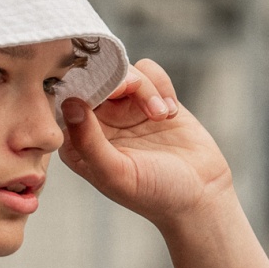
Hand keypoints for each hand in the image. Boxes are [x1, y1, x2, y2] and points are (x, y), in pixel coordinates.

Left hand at [56, 59, 233, 224]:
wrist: (201, 195)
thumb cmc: (155, 194)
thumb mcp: (117, 173)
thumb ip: (89, 142)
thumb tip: (70, 104)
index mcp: (79, 142)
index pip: (67, 101)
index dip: (82, 85)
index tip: (102, 87)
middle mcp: (99, 123)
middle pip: (97, 78)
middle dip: (118, 80)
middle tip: (134, 88)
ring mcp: (126, 110)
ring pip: (126, 72)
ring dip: (146, 88)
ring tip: (161, 115)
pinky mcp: (153, 100)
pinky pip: (150, 72)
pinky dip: (162, 87)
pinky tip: (171, 114)